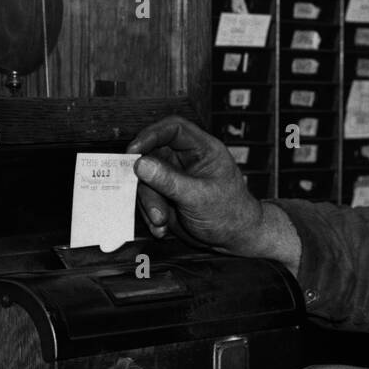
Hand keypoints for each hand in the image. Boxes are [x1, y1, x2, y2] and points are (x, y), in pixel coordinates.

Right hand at [126, 115, 264, 254]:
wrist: (235, 239)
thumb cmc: (230, 213)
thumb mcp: (199, 197)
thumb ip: (169, 180)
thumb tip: (140, 163)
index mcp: (203, 149)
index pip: (174, 129)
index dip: (151, 134)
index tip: (133, 150)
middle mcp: (186, 159)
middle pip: (152, 156)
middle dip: (147, 182)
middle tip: (151, 205)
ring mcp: (175, 178)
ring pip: (146, 180)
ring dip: (149, 203)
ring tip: (161, 222)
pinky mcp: (166, 196)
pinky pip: (147, 198)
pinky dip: (149, 214)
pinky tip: (161, 228)